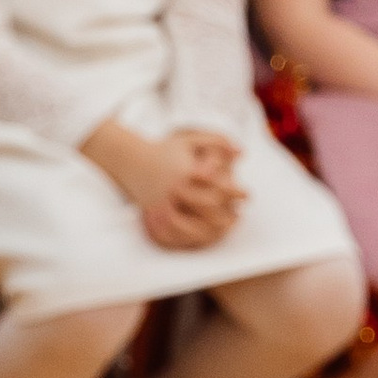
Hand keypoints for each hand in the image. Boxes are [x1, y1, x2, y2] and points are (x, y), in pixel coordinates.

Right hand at [86, 120, 245, 252]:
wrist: (130, 160)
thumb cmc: (165, 150)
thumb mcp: (190, 140)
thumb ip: (218, 142)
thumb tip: (242, 152)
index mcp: (187, 171)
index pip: (218, 185)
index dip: (235, 192)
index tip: (247, 196)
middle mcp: (175, 189)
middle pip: (207, 207)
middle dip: (226, 214)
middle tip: (239, 217)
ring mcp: (163, 203)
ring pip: (190, 224)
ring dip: (209, 230)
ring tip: (223, 229)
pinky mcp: (153, 214)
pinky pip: (171, 231)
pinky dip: (186, 237)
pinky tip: (199, 236)